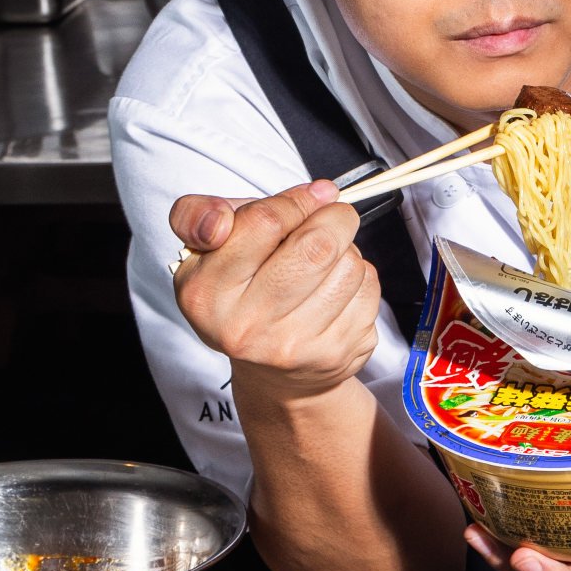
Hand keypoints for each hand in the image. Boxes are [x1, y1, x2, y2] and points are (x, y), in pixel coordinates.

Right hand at [169, 183, 380, 403]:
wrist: (270, 372)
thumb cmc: (239, 294)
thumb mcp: (203, 250)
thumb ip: (202, 214)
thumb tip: (280, 202)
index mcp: (206, 293)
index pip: (266, 222)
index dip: (295, 201)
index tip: (308, 198)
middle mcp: (246, 327)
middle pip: (318, 246)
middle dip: (334, 218)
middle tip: (332, 216)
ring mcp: (293, 347)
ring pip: (350, 266)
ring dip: (346, 251)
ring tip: (325, 263)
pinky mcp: (336, 355)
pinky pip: (369, 290)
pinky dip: (360, 279)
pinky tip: (336, 290)